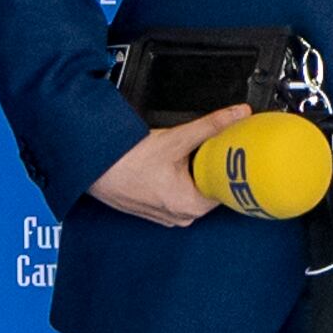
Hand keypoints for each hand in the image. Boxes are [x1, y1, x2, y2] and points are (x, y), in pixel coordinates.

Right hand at [87, 105, 253, 227]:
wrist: (95, 165)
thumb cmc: (127, 160)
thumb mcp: (177, 138)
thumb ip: (212, 126)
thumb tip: (237, 115)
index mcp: (190, 207)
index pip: (226, 189)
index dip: (229, 169)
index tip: (230, 153)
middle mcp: (180, 217)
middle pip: (209, 189)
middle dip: (208, 169)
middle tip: (204, 148)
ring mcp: (167, 216)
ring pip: (192, 191)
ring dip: (191, 175)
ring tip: (182, 156)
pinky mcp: (155, 211)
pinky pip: (176, 195)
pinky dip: (176, 181)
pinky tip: (167, 167)